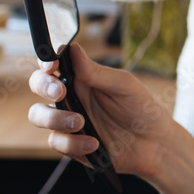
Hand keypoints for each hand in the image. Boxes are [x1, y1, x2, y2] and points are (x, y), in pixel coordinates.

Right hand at [27, 44, 177, 179]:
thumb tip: (73, 49)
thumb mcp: (124, 85)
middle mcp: (71, 97)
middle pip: (38, 86)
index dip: (46, 61)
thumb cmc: (143, 109)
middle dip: (43, 86)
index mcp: (83, 78)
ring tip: (80, 122)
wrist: (155, 144)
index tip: (52, 65)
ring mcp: (68, 121)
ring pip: (38, 115)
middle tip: (60, 91)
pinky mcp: (71, 144)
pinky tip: (94, 143)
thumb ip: (97, 72)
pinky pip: (56, 142)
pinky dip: (73, 143)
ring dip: (55, 118)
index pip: (54, 64)